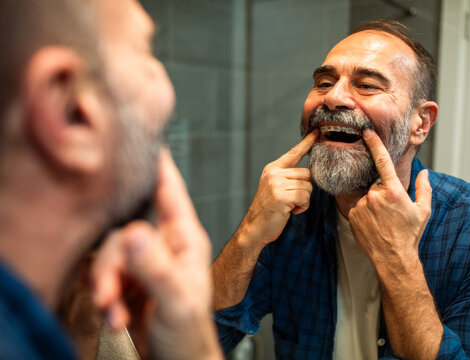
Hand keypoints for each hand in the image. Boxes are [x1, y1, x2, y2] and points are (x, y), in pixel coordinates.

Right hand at [91, 149, 221, 359]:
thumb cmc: (189, 334)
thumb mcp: (177, 301)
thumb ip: (156, 269)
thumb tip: (133, 234)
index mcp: (184, 239)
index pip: (170, 193)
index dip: (158, 167)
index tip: (147, 140)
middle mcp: (163, 244)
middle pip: (125, 230)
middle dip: (112, 263)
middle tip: (108, 292)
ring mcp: (144, 262)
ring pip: (110, 253)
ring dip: (106, 283)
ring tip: (113, 310)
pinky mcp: (128, 281)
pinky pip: (104, 274)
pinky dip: (104, 295)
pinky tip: (113, 314)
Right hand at [240, 130, 318, 246]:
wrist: (255, 228)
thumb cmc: (269, 210)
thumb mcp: (275, 188)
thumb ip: (288, 178)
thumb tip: (309, 173)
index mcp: (272, 169)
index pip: (293, 153)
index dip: (306, 143)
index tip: (317, 132)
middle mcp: (273, 173)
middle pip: (307, 174)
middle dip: (304, 189)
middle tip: (291, 201)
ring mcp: (276, 184)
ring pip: (308, 187)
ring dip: (303, 200)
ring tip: (289, 206)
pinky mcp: (281, 196)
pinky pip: (305, 197)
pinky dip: (302, 207)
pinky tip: (290, 211)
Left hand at [348, 129, 431, 265]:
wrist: (393, 258)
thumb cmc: (410, 235)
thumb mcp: (423, 211)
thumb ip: (424, 189)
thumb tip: (425, 173)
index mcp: (394, 191)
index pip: (382, 161)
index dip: (374, 144)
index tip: (367, 132)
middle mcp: (375, 196)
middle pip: (376, 185)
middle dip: (383, 193)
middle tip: (390, 212)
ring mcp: (362, 205)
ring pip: (367, 196)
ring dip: (373, 204)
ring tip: (382, 221)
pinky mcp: (352, 214)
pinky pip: (358, 206)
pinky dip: (364, 212)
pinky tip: (373, 224)